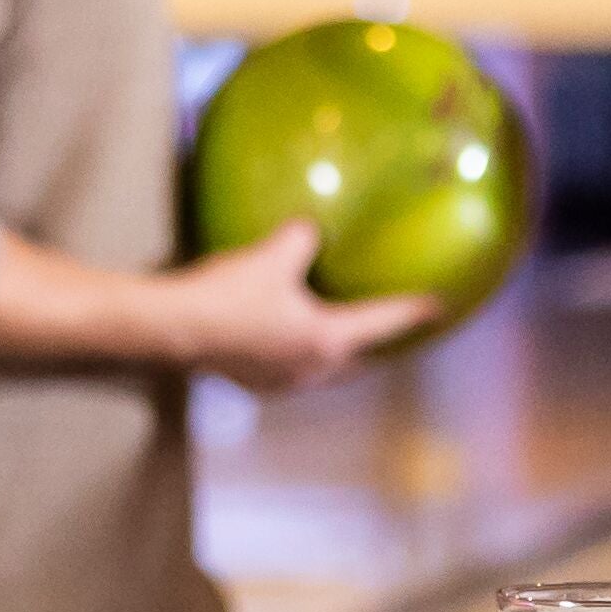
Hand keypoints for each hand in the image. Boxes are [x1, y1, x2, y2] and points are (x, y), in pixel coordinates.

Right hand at [160, 222, 428, 393]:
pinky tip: (286, 337)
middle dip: (376, 344)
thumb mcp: (274, 253)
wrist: (172, 328)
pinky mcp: (254, 383)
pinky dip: (301, 353)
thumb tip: (311, 229)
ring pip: (324, 369)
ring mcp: (282, 382)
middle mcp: (312, 369)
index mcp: (328, 339)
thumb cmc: (230, 293)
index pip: (383, 323)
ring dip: (337, 353)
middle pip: (357, 360)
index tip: (438, 306)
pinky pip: (291, 369)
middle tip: (390, 326)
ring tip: (341, 334)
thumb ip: (303, 238)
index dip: (412, 311)